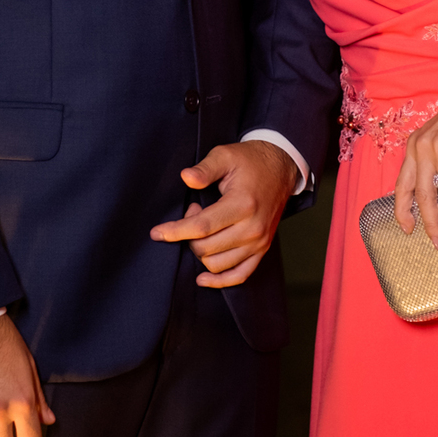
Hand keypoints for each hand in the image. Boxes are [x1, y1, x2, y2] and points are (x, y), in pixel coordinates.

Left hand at [149, 139, 297, 285]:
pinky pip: (240, 275)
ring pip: (217, 264)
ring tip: (204, 228)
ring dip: (201, 252)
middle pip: (206, 248)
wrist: (281, 168)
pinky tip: (203, 277)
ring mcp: (259, 242)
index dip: (176, 231)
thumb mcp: (225, 155)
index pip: (202, 227)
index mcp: (243, 204)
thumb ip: (205, 168)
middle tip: (192, 212)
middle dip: (188, 236)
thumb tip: (186, 177)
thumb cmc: (249, 161)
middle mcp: (253, 228)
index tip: (156, 233)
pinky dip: (220, 280)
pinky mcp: (262, 249)